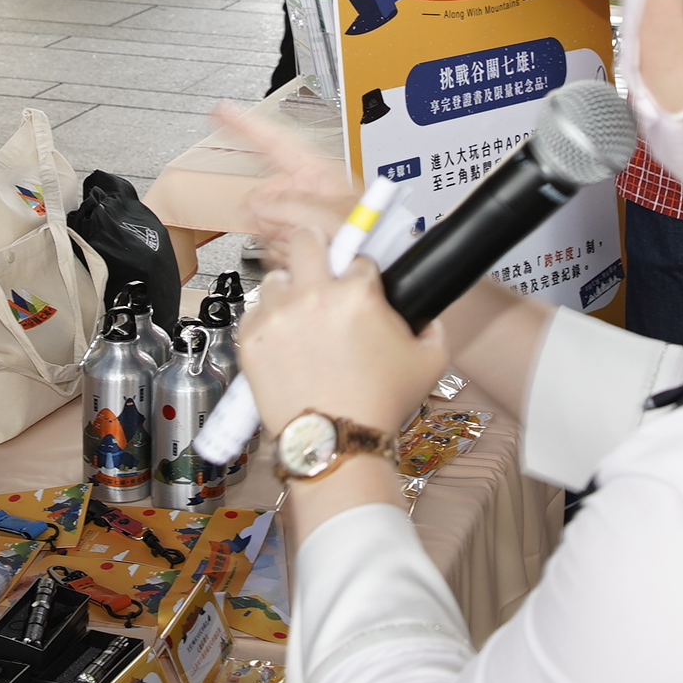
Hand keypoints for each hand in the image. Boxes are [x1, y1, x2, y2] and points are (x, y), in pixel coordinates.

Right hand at [214, 99, 359, 243]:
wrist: (381, 258)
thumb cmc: (372, 229)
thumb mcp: (335, 213)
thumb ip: (291, 205)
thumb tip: (256, 204)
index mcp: (314, 171)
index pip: (273, 141)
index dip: (245, 125)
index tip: (221, 112)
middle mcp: (304, 190)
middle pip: (260, 196)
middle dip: (268, 216)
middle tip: (289, 228)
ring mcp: (299, 216)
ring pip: (262, 225)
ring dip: (278, 240)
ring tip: (307, 244)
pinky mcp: (296, 239)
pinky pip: (270, 246)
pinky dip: (282, 255)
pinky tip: (303, 255)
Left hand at [240, 233, 446, 447]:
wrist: (336, 443)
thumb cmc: (379, 406)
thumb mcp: (431, 362)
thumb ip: (432, 326)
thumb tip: (425, 312)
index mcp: (357, 294)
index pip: (357, 259)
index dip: (361, 275)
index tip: (357, 284)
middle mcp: (312, 296)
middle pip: (306, 240)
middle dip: (316, 248)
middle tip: (320, 263)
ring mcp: (277, 316)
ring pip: (276, 277)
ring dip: (289, 291)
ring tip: (302, 317)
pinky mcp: (251, 339)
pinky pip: (254, 311)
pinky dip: (268, 321)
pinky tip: (285, 342)